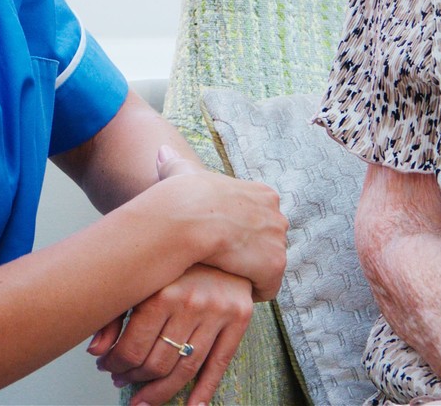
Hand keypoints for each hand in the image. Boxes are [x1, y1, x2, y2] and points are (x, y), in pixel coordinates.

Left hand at [88, 265, 253, 405]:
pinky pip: (220, 364)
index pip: (133, 349)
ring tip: (144, 399)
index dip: (115, 365)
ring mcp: (218, 312)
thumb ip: (115, 315)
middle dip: (135, 379)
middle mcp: (191, 303)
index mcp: (161, 292)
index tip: (108, 368)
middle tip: (124, 382)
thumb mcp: (139, 280)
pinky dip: (204, 391)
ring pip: (185, 368)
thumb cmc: (173, 261)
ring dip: (161, 391)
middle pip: (157, 363)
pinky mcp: (239, 317)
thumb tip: (95, 352)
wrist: (218, 235)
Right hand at [149, 146, 287, 300]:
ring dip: (249, 273)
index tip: (218, 242)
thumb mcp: (182, 173)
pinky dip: (251, 290)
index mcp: (262, 194)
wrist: (189, 218)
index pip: (259, 220)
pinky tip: (230, 288)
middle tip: (221, 262)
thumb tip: (162, 151)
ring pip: (267, 265)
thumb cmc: (182, 198)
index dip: (239, 234)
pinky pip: (267, 286)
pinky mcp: (275, 265)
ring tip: (223, 277)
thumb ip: (177, 164)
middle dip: (249, 254)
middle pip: (267, 243)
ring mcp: (278, 240)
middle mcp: (277, 215)